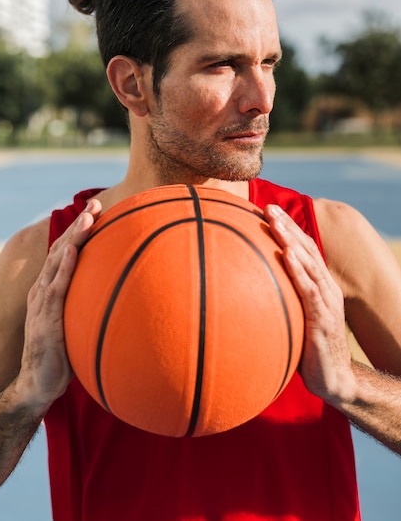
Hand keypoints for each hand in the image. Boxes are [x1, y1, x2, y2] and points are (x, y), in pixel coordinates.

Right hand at [16, 199, 101, 415]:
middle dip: (78, 225)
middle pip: (61, 249)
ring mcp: (42, 304)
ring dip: (73, 237)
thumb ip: (88, 306)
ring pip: (58, 262)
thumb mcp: (76, 324)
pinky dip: (64, 267)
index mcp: (50, 290)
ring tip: (88, 217)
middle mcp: (43, 290)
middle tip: (96, 204)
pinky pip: (56, 288)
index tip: (96, 211)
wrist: (38, 385)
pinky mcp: (46, 320)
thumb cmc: (62, 354)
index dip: (79, 231)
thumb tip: (118, 295)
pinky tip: (73, 250)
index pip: (64, 252)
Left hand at [263, 204, 356, 406]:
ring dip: (291, 241)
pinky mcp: (323, 319)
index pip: (304, 250)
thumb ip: (283, 302)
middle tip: (268, 207)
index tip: (268, 210)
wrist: (335, 380)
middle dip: (288, 226)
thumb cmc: (309, 348)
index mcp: (319, 286)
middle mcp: (325, 289)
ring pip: (308, 264)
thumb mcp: (297, 319)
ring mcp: (326, 303)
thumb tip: (251, 292)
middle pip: (306, 250)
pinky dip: (298, 271)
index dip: (289, 229)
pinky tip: (285, 255)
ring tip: (276, 222)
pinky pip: (309, 291)